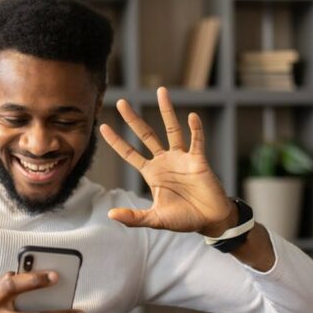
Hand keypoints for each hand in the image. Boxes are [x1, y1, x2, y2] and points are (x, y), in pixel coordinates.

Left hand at [100, 87, 235, 236]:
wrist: (209, 220)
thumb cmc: (184, 219)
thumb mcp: (156, 219)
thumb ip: (134, 217)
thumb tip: (110, 215)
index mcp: (152, 173)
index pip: (129, 153)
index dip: (117, 141)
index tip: (103, 126)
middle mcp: (164, 161)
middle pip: (146, 135)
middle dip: (133, 119)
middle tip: (122, 102)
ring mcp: (181, 158)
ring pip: (172, 130)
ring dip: (167, 111)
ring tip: (161, 92)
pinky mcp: (198, 160)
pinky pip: (197, 141)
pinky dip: (195, 129)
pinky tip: (192, 116)